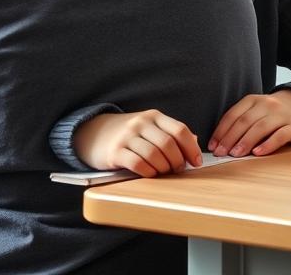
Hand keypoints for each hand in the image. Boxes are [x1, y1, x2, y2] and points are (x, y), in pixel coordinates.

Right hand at [73, 109, 201, 176]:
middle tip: (179, 169)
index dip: (192, 148)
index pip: (180, 130)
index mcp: (154, 116)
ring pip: (154, 154)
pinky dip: (148, 171)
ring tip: (164, 172)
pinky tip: (150, 174)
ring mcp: (127, 136)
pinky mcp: (115, 151)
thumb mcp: (150, 128)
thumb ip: (171, 134)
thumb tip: (195, 142)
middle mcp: (141, 123)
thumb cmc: (129, 135)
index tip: (197, 162)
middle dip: (178, 160)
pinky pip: (137, 163)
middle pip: (168, 143)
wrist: (93, 133)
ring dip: (163, 167)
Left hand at [209, 90, 290, 156]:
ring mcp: (282, 115)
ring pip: (260, 128)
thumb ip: (242, 120)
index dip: (221, 131)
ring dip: (245, 142)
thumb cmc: (276, 112)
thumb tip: (221, 142)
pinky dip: (268, 144)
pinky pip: (280, 136)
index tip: (213, 145)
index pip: (233, 115)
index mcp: (254, 100)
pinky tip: (258, 152)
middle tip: (221, 152)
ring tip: (235, 154)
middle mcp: (267, 105)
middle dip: (230, 138)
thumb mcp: (258, 109)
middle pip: (245, 121)